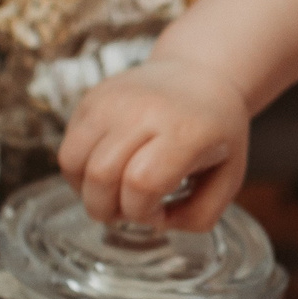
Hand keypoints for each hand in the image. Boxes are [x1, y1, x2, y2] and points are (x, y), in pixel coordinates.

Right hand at [58, 57, 250, 228]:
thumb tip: (155, 225)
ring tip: (113, 193)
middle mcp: (145, 110)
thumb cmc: (216, 132)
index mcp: (185, 131)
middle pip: (101, 175)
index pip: (142, 183)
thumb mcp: (230, 179)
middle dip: (109, 210)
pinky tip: (105, 173)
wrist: (202, 74)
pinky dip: (78, 173)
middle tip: (128, 210)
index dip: (142, 212)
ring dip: (87, 192)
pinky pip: (68, 149)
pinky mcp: (92, 98)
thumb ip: (200, 215)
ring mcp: (113, 100)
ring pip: (73, 162)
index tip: (158, 212)